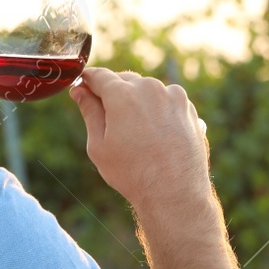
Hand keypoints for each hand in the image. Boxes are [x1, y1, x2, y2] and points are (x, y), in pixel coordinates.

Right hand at [69, 67, 212, 220]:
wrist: (175, 192)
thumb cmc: (132, 173)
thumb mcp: (99, 145)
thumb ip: (89, 112)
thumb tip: (80, 91)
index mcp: (123, 95)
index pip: (99, 75)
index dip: (88, 80)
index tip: (82, 88)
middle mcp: (150, 88)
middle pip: (124, 80)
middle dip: (113, 92)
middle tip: (106, 115)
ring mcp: (173, 96)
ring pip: (147, 89)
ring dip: (137, 100)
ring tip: (134, 130)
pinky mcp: (188, 108)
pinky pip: (166, 100)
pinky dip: (157, 109)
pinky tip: (154, 133)